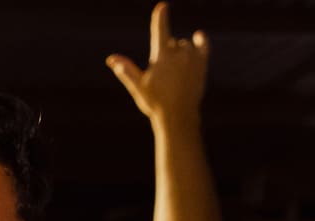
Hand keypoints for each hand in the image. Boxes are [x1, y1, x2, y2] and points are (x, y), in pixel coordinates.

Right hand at [107, 3, 208, 124]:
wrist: (179, 116)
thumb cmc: (155, 102)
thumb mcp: (138, 87)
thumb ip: (126, 70)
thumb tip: (111, 59)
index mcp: (162, 56)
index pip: (160, 31)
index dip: (160, 18)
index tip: (163, 6)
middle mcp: (180, 52)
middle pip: (170, 43)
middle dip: (165, 52)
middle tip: (161, 75)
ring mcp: (192, 57)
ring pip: (184, 45)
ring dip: (179, 52)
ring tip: (174, 73)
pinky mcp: (202, 63)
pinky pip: (203, 46)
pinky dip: (200, 41)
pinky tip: (198, 37)